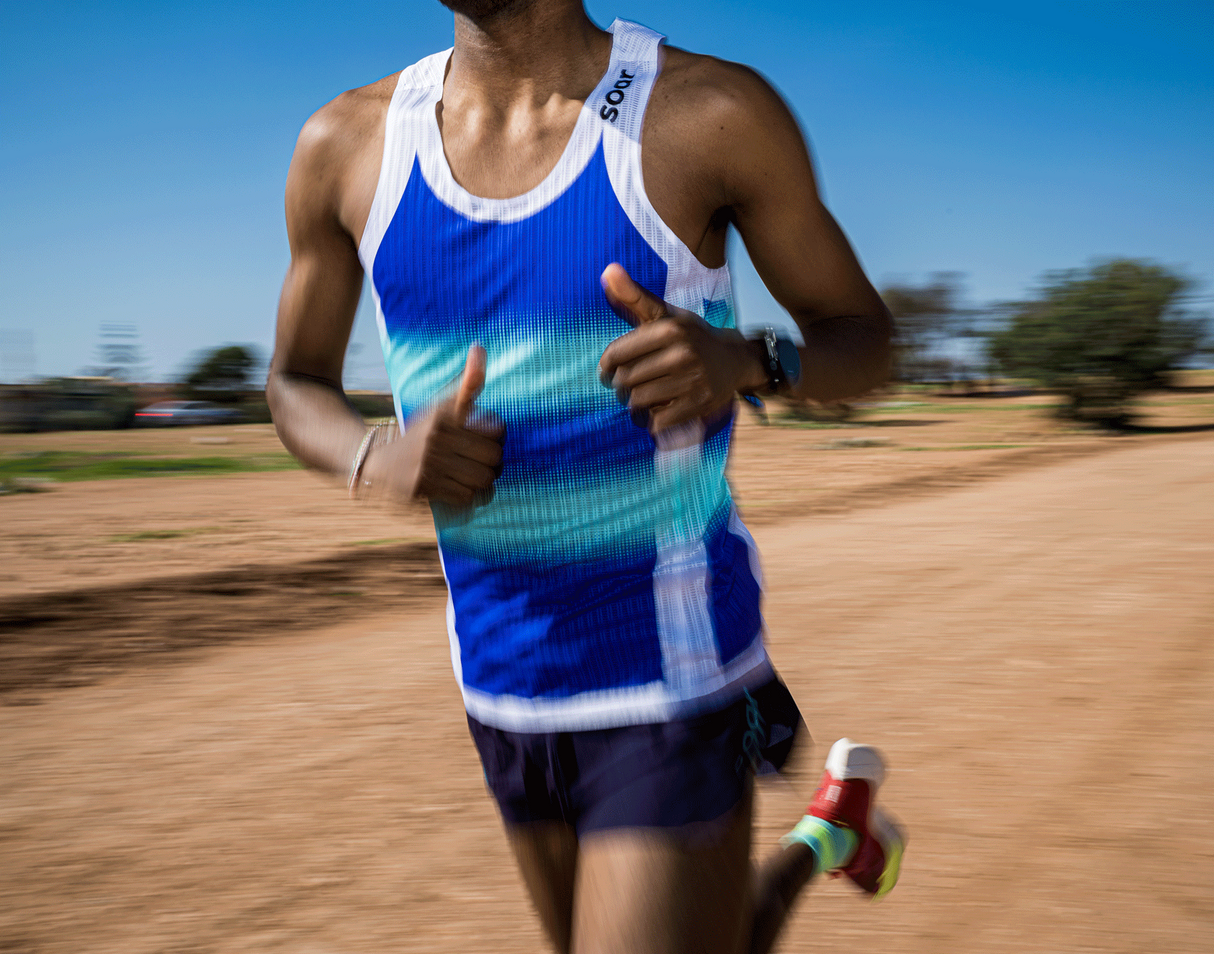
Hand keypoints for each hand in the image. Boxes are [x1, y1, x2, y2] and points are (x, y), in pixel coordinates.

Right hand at [363, 344, 503, 506]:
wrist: (375, 461)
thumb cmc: (421, 432)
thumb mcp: (442, 406)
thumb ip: (468, 382)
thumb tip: (480, 348)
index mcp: (443, 417)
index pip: (497, 429)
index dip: (498, 434)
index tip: (488, 435)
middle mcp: (434, 440)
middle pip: (493, 458)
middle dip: (493, 461)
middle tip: (484, 460)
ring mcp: (427, 466)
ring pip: (481, 481)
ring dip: (483, 481)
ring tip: (474, 476)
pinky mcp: (421, 490)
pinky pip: (464, 500)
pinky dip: (468, 497)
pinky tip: (460, 488)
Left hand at [597, 263, 766, 434]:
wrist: (735, 361)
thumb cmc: (691, 337)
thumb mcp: (665, 314)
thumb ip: (633, 297)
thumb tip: (607, 271)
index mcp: (669, 329)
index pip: (616, 354)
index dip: (606, 366)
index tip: (609, 371)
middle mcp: (682, 353)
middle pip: (625, 380)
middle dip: (620, 387)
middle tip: (625, 388)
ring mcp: (692, 380)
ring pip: (638, 402)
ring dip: (633, 405)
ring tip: (639, 399)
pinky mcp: (698, 405)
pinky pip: (657, 421)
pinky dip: (651, 420)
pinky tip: (656, 411)